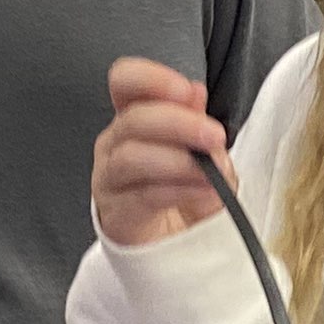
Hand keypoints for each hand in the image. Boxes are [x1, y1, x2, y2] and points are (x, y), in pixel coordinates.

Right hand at [93, 55, 232, 249]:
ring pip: (131, 156)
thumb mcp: (204, 153)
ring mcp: (110, 178)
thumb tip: (195, 93)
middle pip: (133, 119)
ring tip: (209, 171)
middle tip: (213, 135)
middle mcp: (115, 142)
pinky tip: (202, 189)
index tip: (185, 90)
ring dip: (177, 160)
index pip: (125, 81)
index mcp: (134, 116)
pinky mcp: (116, 213)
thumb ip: (197, 123)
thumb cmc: (186, 190)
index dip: (151, 78)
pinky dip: (178, 189)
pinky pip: (142, 194)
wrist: (176, 245)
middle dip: (178, 123)